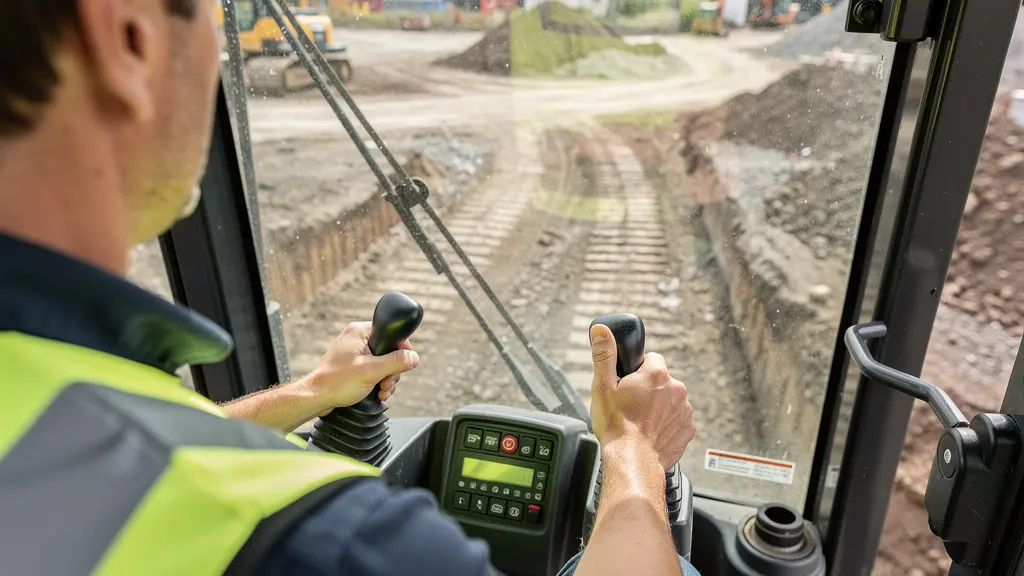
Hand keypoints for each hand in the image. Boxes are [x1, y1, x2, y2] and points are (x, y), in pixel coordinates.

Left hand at [307, 321, 419, 409]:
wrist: (316, 398)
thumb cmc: (336, 382)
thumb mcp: (372, 371)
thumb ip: (396, 362)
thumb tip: (414, 357)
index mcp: (360, 331)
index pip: (391, 334)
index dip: (401, 351)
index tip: (403, 366)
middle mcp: (357, 338)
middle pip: (389, 351)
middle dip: (392, 372)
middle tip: (386, 384)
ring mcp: (355, 352)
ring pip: (383, 363)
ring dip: (386, 380)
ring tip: (381, 391)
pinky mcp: (353, 365)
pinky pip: (374, 370)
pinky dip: (378, 382)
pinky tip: (376, 393)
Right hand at [588, 324, 694, 469]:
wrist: (632, 461)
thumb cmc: (616, 426)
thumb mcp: (602, 386)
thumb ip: (604, 354)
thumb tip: (601, 331)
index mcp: (656, 374)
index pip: (651, 359)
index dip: (637, 370)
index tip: (628, 384)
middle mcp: (676, 389)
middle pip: (661, 380)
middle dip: (648, 389)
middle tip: (630, 405)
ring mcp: (684, 410)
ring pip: (670, 400)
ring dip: (658, 407)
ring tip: (639, 421)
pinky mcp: (688, 429)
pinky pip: (677, 420)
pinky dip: (666, 424)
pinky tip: (650, 432)